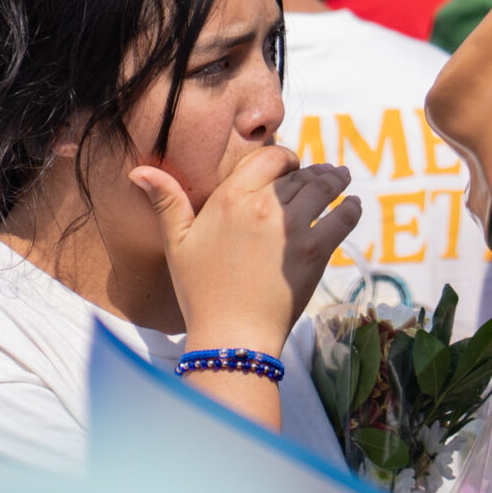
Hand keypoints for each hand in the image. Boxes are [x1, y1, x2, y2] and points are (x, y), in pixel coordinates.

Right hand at [130, 148, 359, 355]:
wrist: (231, 335)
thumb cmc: (201, 291)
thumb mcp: (177, 244)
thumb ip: (166, 202)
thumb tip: (138, 171)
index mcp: (231, 197)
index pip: (270, 158)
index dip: (285, 157)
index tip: (291, 165)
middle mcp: (264, 206)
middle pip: (298, 175)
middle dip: (312, 172)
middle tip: (325, 174)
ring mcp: (293, 228)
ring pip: (323, 189)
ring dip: (335, 180)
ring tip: (342, 179)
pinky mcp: (315, 251)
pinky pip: (342, 218)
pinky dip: (351, 208)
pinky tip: (352, 205)